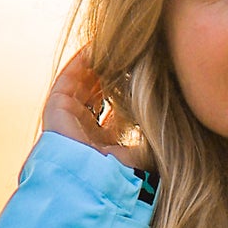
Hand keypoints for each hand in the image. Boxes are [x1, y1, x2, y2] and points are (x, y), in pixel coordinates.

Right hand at [40, 50, 148, 170]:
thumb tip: (170, 110)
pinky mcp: (57, 108)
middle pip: (98, 95)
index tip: (142, 75)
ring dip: (98, 65)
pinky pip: (69, 78)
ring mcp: (69, 120)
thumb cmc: (123, 172)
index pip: (115, 113)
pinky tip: (98, 46)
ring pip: (84, 84)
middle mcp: (85, 133)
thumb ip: (153, 132)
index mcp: (105, 147)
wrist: (93, 181)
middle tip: (130, 55)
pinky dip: (82, 61)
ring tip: (116, 46)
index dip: (127, 93)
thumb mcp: (146, 151)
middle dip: (113, 74)